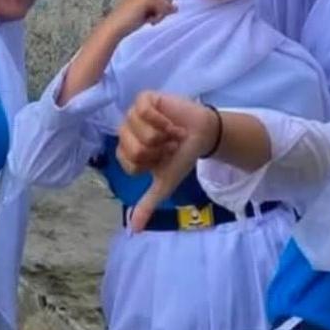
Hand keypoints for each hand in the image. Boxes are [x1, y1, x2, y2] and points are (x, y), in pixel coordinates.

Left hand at [116, 92, 218, 232]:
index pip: (129, 164)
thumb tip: (134, 230)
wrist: (203, 135)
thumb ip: (147, 204)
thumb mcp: (164, 183)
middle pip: (134, 149)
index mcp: (126, 152)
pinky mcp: (145, 99)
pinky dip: (161, 120)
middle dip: (159, 151)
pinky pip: (144, 111)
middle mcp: (126, 132)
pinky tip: (170, 122)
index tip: (163, 160)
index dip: (151, 165)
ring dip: (163, 135)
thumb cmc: (182, 156)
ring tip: (171, 133)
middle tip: (169, 145)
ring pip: (139, 131)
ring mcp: (133, 114)